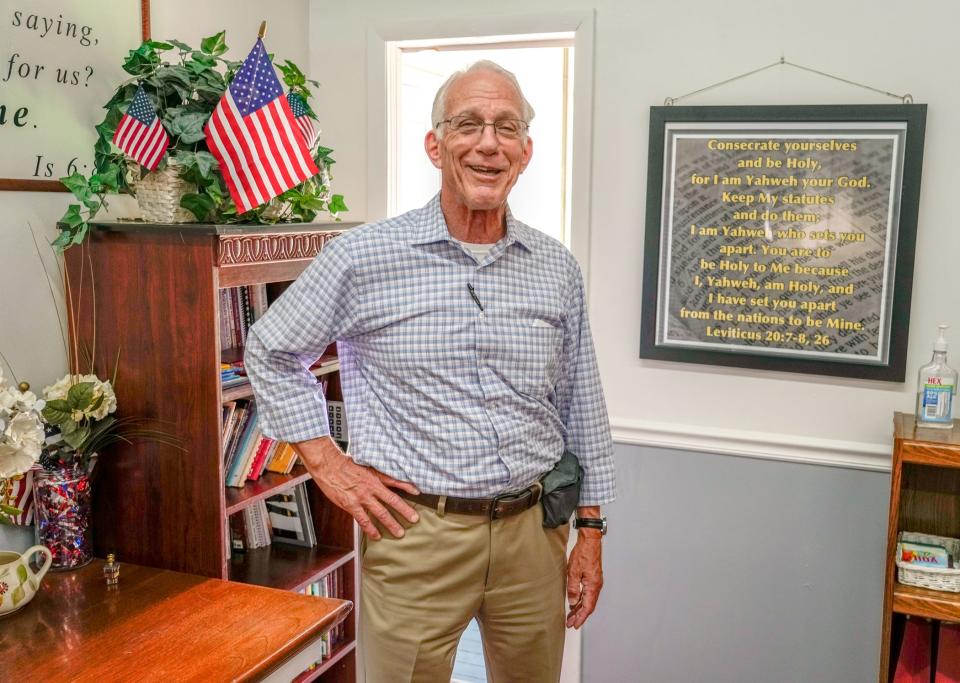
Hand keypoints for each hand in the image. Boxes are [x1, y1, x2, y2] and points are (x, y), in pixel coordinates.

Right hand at [294, 437, 419, 539]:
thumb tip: (387, 478)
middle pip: (392, 500)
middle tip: (414, 519)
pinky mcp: (351, 505)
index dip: (408, 487)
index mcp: (375, 476)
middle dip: (405, 511)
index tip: (418, 493)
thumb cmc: (345, 464)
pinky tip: (376, 535)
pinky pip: (364, 520)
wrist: (328, 466)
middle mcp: (371, 487)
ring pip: (380, 513)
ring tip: (400, 533)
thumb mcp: (365, 465)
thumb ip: (377, 474)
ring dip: (391, 524)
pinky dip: (371, 528)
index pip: (396, 481)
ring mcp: (362, 497)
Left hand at [566, 529, 602, 628]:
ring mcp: (595, 582)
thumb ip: (573, 588)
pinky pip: (588, 593)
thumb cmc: (583, 554)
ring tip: (570, 616)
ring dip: (580, 608)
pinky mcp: (593, 578)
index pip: (587, 607)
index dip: (581, 617)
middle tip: (570, 623)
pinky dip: (581, 600)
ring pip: (588, 600)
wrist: (590, 541)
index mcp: (593, 586)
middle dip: (579, 616)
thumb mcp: (573, 571)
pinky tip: (575, 602)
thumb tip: (572, 603)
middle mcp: (596, 586)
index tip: (574, 625)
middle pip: (588, 606)